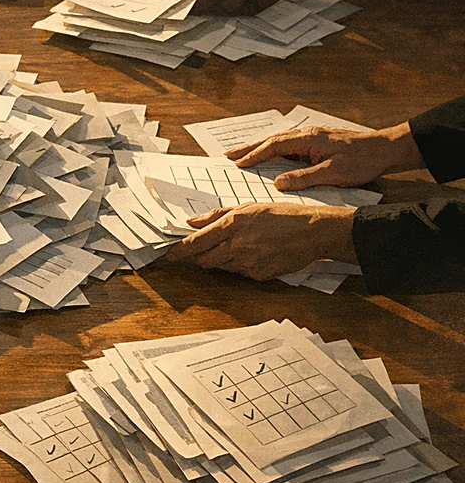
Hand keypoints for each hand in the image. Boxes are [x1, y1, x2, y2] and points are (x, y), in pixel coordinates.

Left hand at [166, 203, 356, 280]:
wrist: (313, 231)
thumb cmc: (282, 215)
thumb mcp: (248, 207)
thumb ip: (217, 215)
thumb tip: (192, 222)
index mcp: (232, 225)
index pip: (196, 242)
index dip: (180, 251)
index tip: (170, 255)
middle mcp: (237, 245)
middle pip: (204, 259)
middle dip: (199, 257)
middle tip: (201, 252)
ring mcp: (248, 262)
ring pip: (222, 267)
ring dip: (222, 260)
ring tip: (241, 247)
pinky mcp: (259, 275)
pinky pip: (241, 273)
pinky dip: (242, 266)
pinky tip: (257, 254)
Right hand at [226, 123, 423, 190]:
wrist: (386, 150)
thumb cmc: (363, 160)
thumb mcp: (334, 173)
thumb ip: (304, 178)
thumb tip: (278, 184)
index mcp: (309, 139)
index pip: (275, 146)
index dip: (255, 155)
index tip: (238, 163)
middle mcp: (307, 135)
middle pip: (272, 140)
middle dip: (249, 148)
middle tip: (228, 155)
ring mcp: (312, 139)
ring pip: (279, 143)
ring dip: (259, 149)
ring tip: (241, 156)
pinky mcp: (317, 144)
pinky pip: (289, 147)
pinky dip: (273, 152)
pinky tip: (268, 159)